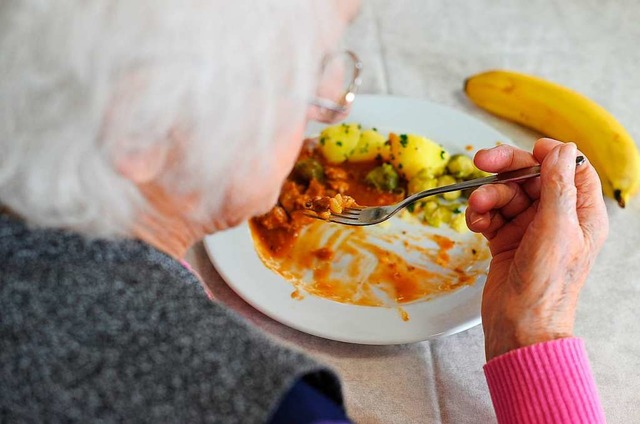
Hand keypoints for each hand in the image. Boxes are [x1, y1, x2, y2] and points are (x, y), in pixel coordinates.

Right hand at [466, 139, 607, 360]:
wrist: (519, 326)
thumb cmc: (546, 287)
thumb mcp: (556, 230)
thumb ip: (558, 186)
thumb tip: (561, 149)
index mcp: (581, 214)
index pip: (570, 169)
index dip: (549, 155)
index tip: (528, 151)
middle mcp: (557, 219)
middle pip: (532, 177)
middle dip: (506, 169)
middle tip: (481, 160)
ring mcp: (530, 229)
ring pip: (506, 195)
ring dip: (488, 196)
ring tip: (477, 207)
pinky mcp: (506, 240)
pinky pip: (491, 214)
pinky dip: (480, 214)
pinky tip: (475, 223)